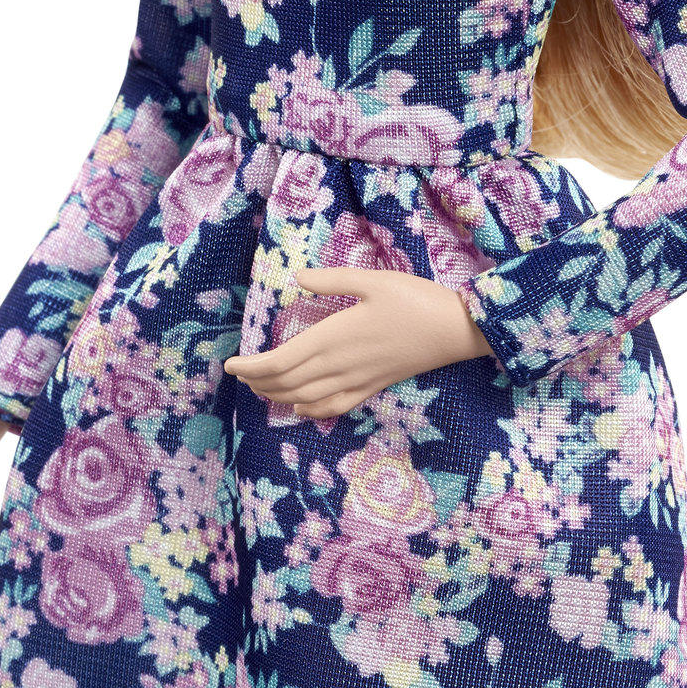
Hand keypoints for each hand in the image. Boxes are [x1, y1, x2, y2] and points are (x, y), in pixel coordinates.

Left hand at [224, 265, 493, 419]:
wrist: (455, 330)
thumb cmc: (415, 300)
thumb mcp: (373, 279)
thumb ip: (332, 279)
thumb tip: (297, 276)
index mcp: (334, 337)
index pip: (280, 361)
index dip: (251, 367)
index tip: (231, 365)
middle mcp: (339, 365)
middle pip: (287, 384)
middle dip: (258, 383)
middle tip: (240, 375)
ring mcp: (356, 381)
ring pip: (305, 399)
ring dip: (278, 397)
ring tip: (260, 388)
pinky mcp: (372, 387)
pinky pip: (333, 408)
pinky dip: (310, 411)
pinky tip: (300, 408)